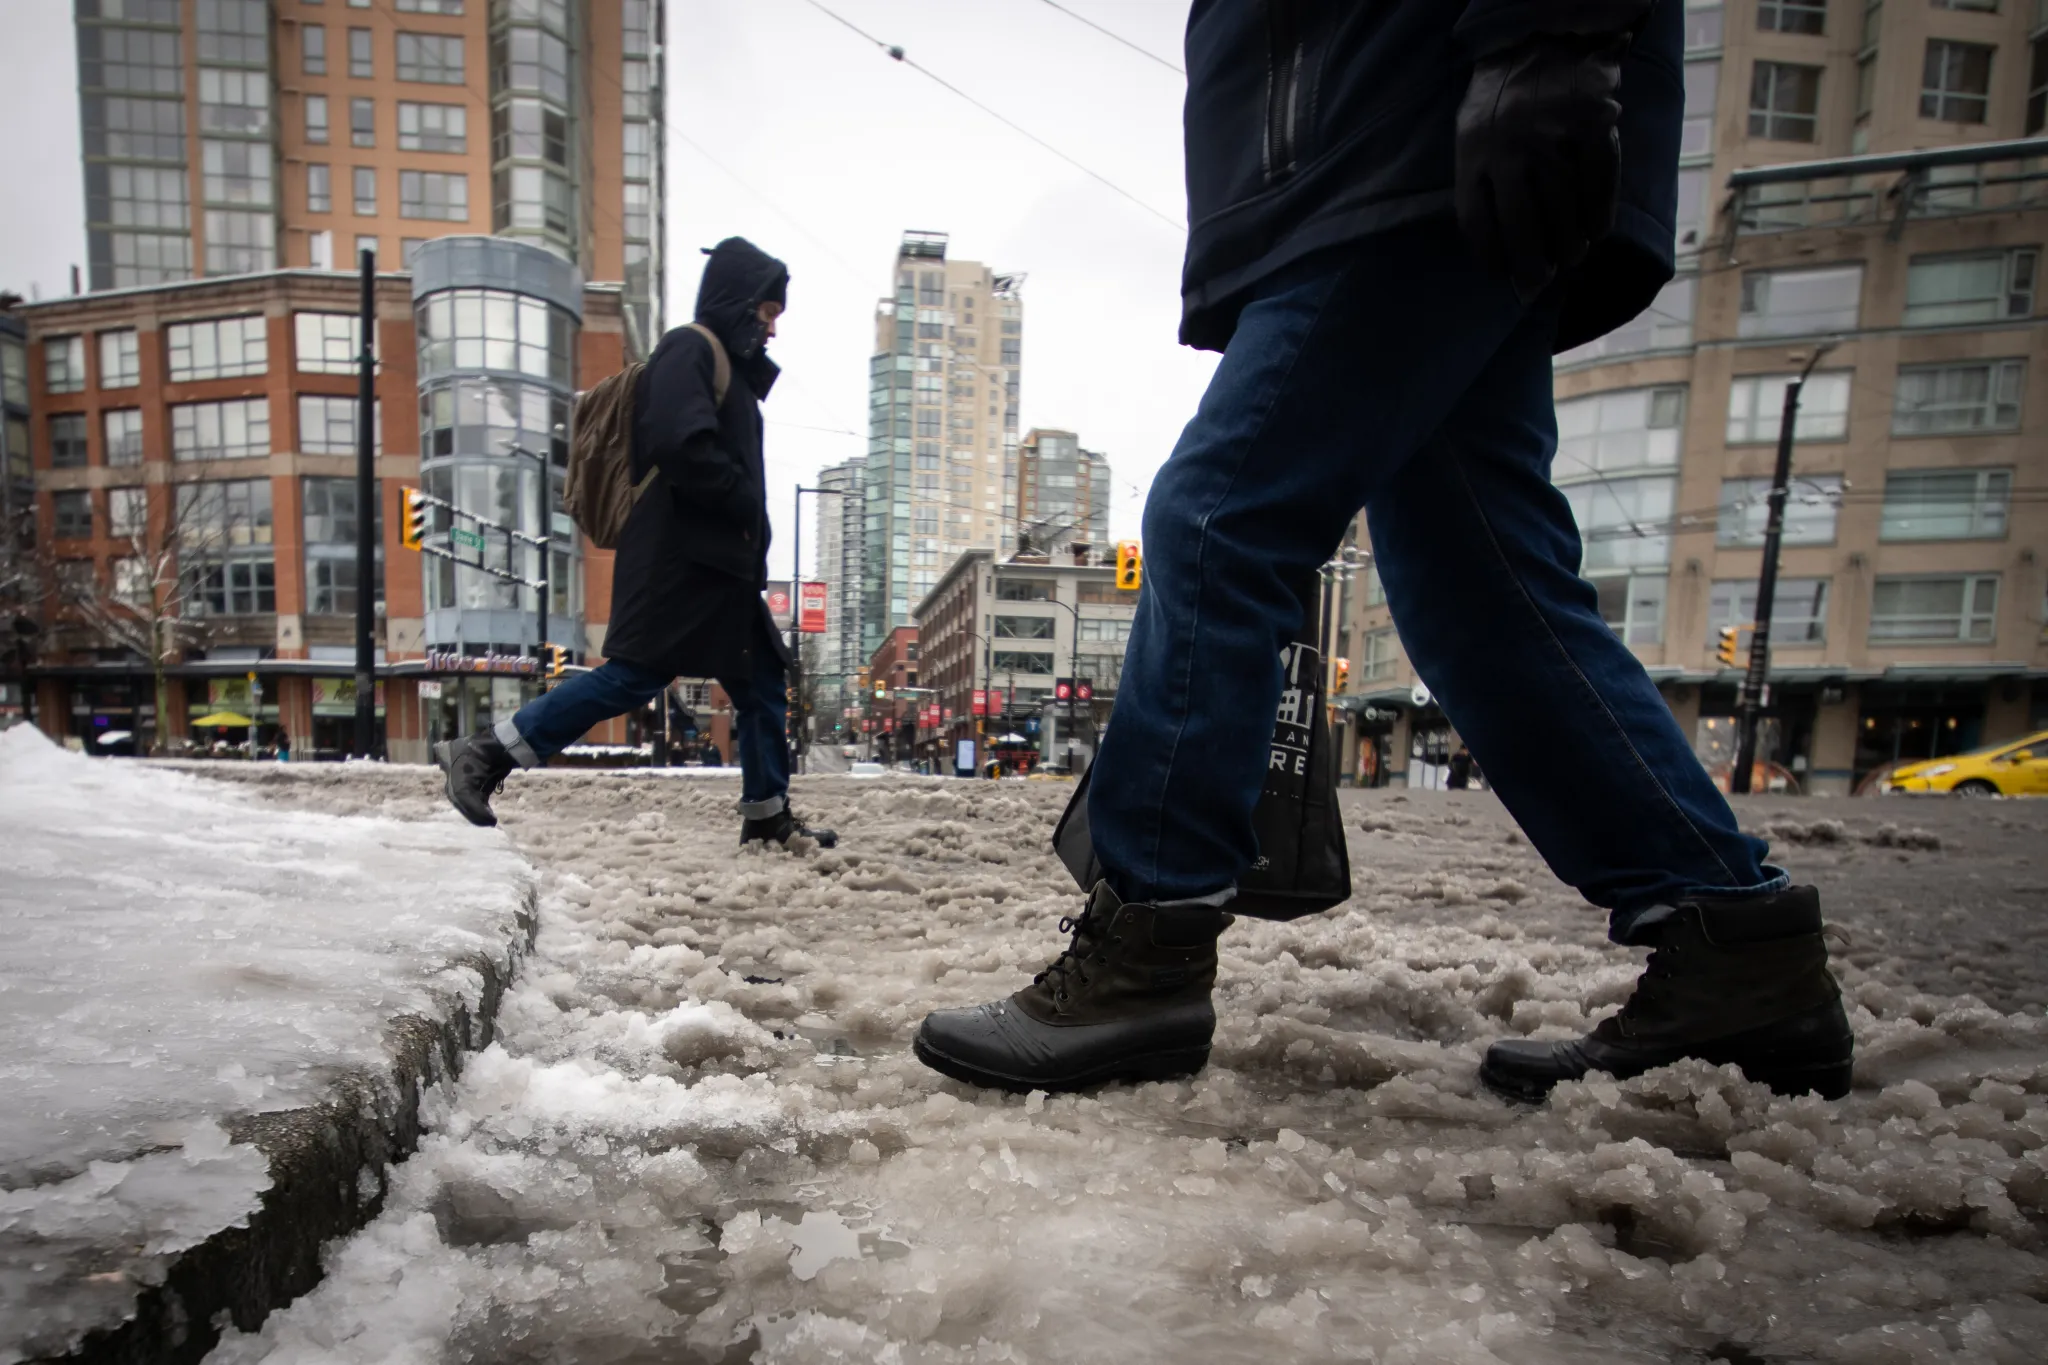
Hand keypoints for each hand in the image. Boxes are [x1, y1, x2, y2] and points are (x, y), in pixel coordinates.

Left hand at [1455, 32, 1628, 301]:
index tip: (1502, 279)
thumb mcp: (1471, 133)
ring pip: (1564, 209)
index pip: (1477, 223)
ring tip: (1569, 258)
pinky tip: (1596, 231)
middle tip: (1539, 284)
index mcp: (1474, 152)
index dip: (1491, 258)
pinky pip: (1599, 182)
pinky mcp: (1592, 125)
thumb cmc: (1500, 98)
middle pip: (1522, 225)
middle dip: (1532, 265)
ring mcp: (1553, 137)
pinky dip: (1599, 213)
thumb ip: (1478, 182)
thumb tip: (1494, 249)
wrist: (1541, 37)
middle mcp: (1511, 149)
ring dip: (1568, 244)